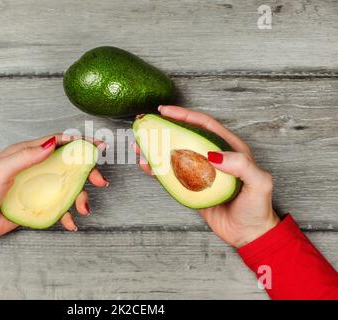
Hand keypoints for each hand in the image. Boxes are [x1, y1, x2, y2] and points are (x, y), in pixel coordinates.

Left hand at [0, 134, 107, 247]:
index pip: (57, 143)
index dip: (78, 143)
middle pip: (68, 165)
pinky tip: (70, 222)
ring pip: (67, 187)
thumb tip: (51, 143)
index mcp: (27, 154)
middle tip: (99, 181)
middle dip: (87, 172)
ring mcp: (38, 188)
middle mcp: (36, 168)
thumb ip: (26, 156)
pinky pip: (59, 207)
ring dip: (80, 196)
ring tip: (83, 208)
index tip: (97, 146)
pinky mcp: (38, 205)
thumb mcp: (0, 169)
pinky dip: (67, 215)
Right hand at [134, 106, 279, 247]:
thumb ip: (241, 165)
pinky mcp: (191, 187)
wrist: (249, 234)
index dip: (184, 115)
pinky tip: (146, 165)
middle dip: (165, 127)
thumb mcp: (259, 184)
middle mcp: (213, 156)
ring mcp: (200, 171)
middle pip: (185, 135)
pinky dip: (157, 169)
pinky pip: (171, 174)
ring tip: (139, 144)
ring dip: (156, 147)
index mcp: (229, 148)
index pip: (204, 125)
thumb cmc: (257, 208)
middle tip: (146, 123)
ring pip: (174, 153)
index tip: (165, 111)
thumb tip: (213, 155)